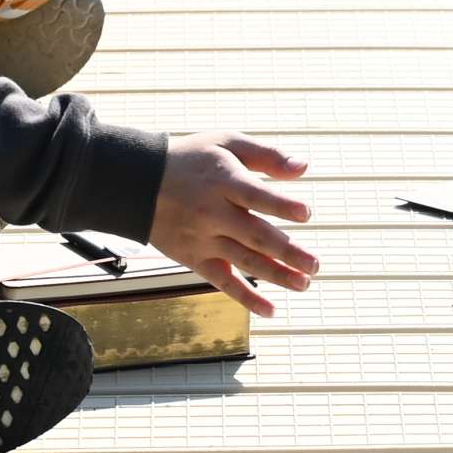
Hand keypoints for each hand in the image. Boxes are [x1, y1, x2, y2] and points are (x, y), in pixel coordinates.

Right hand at [147, 130, 314, 316]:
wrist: (137, 181)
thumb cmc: (192, 159)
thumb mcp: (226, 142)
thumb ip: (265, 154)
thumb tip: (303, 168)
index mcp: (223, 181)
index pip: (256, 196)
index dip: (281, 206)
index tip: (306, 214)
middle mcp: (213, 213)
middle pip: (255, 236)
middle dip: (288, 252)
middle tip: (315, 265)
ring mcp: (203, 239)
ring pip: (244, 262)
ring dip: (277, 276)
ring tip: (304, 283)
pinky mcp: (194, 259)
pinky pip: (223, 282)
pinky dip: (247, 299)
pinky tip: (271, 309)